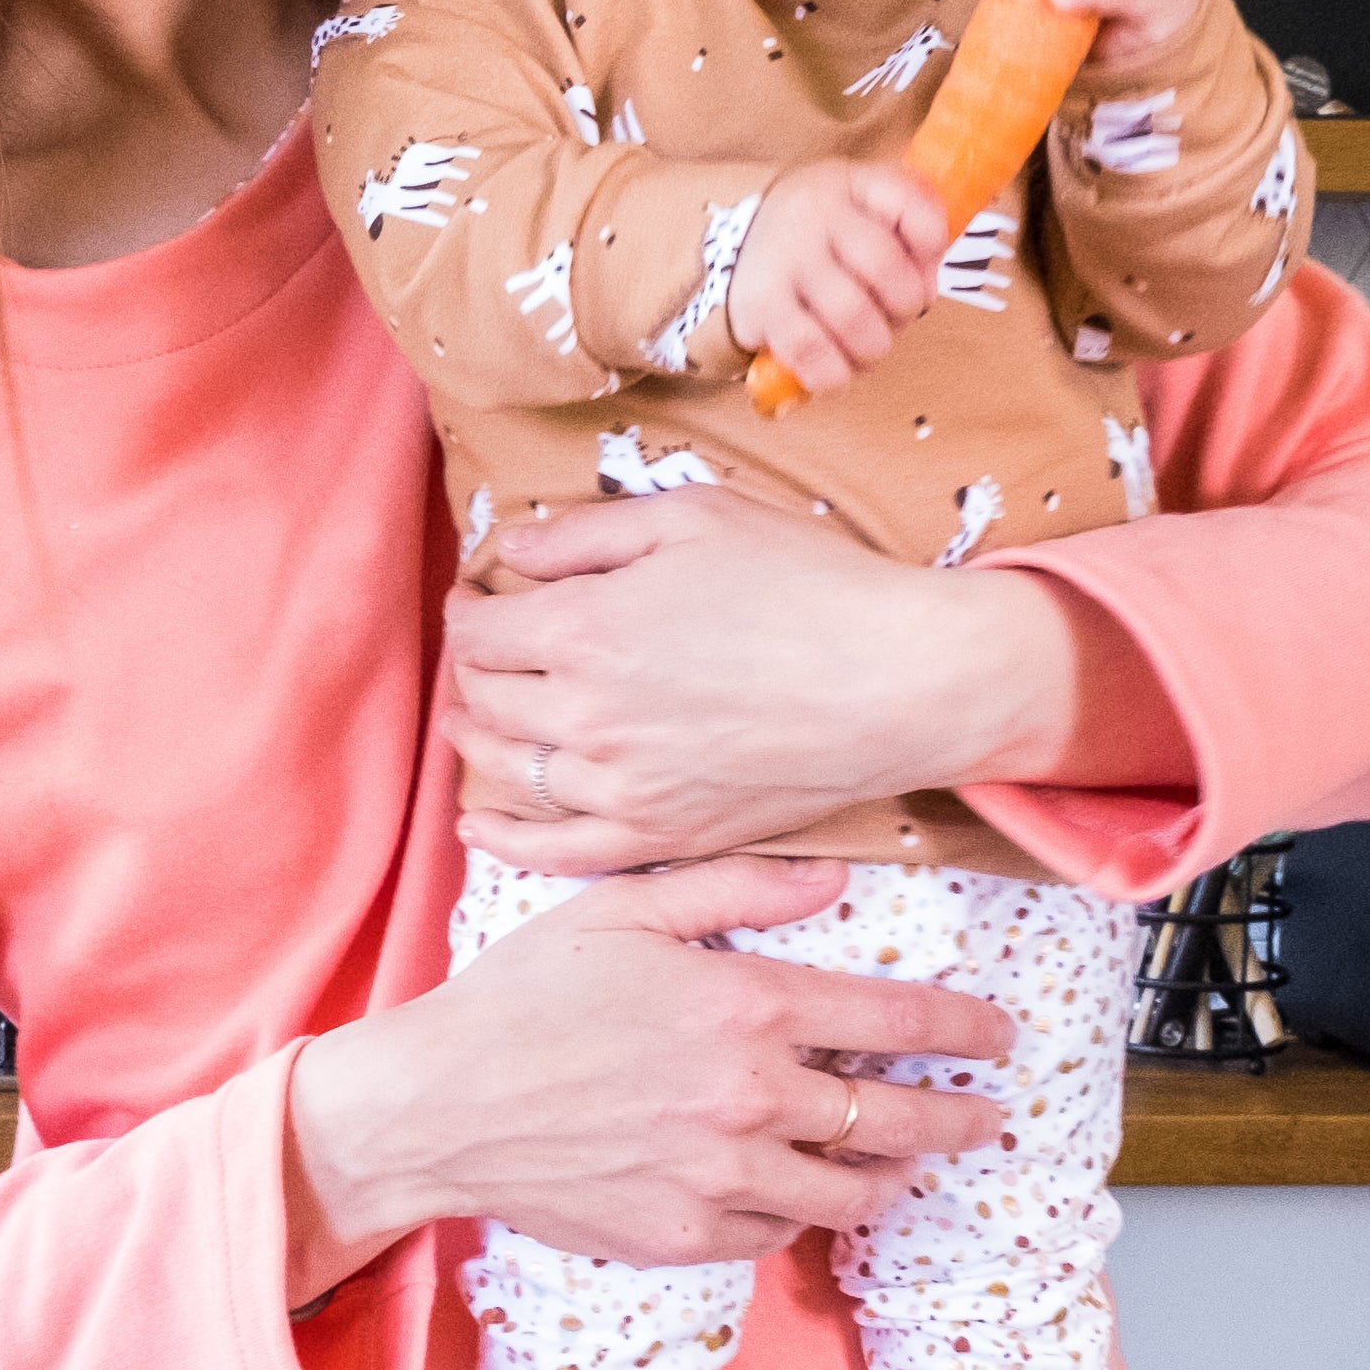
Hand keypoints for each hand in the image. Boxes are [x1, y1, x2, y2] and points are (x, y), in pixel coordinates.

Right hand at [283, 855, 1012, 1290]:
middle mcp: (747, 1097)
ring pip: (846, 1192)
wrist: (437, 1105)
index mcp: (743, 1006)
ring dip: (892, 1178)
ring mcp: (719, 1176)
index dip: (964, 1031)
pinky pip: (774, 1233)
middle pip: (894, 1120)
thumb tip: (835, 878)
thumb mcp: (624, 910)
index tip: (1000, 1037)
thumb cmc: (522, 997)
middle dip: (957, 1118)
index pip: (894, 1023)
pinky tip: (800, 1193)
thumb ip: (737, 886)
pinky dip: (799, 1214)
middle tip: (985, 1116)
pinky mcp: (684, 1235)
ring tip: (906, 1166)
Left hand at [444, 488, 1080, 874]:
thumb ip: (588, 533)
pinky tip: (478, 824)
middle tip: (485, 647)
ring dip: (477, 740)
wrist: (901, 682)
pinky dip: (505, 840)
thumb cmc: (810, 586)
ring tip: (475, 716)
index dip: (468, 607)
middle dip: (473, 668)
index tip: (478, 595)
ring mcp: (622, 786)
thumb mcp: (695, 518)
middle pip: (486, 698)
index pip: (482, 629)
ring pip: (509, 771)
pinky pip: (557, 851)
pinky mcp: (662, 835)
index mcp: (586, 629)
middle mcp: (587, 716)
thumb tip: (512, 552)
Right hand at [720, 154, 951, 398]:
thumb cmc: (824, 232)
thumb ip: (911, 227)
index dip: (933, 248)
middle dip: (904, 308)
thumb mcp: (866, 205)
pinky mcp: (759, 304)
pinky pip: (808, 349)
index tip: (926, 276)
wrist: (745, 241)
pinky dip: (832, 372)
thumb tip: (926, 289)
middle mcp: (815, 214)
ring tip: (869, 349)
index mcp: (851, 184)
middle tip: (897, 319)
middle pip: (884, 266)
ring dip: (873, 346)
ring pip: (851, 313)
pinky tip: (837, 374)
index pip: (910, 204)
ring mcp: (784, 258)